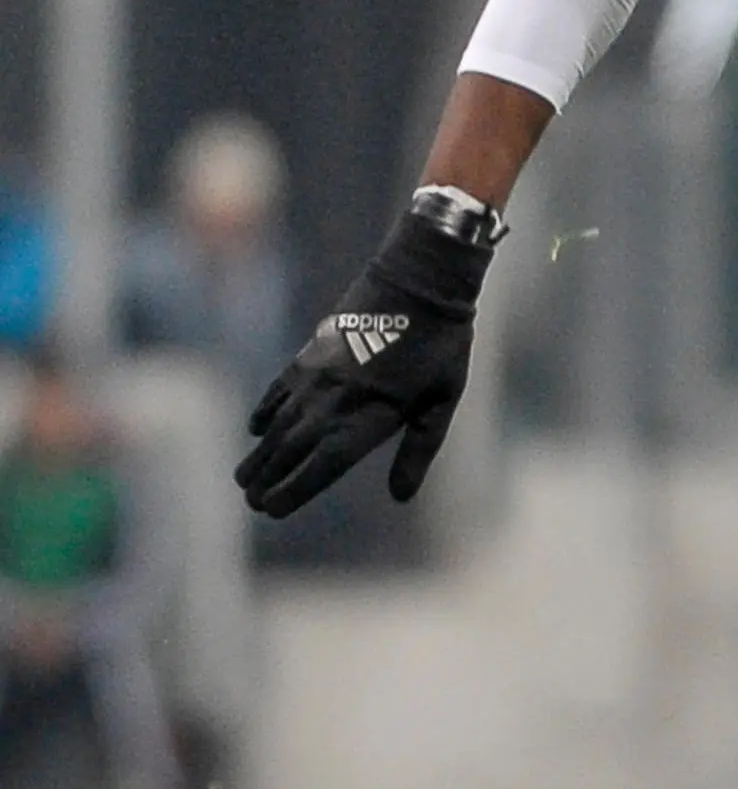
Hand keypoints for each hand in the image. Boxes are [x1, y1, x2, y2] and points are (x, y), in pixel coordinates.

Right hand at [236, 204, 498, 517]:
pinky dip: (266, 409)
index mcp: (371, 415)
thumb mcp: (442, 400)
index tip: (274, 510)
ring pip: (279, 422)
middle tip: (253, 503)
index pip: (324, 465)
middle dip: (270, 478)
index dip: (296, 489)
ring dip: (261, 451)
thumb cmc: (441, 344)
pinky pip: (279, 388)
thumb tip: (400, 497)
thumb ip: (419, 449)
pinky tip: (256, 428)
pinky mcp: (311, 352)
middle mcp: (336, 399)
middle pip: (293, 448)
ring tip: (245, 476)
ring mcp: (318, 374)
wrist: (419, 278)